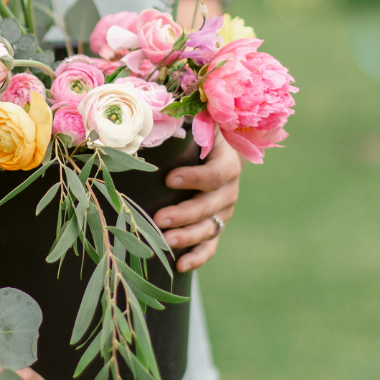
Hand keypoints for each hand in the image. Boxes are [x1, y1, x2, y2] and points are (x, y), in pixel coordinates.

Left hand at [152, 132, 241, 272]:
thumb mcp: (195, 126)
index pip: (216, 174)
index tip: (169, 179)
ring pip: (209, 228)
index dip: (195, 178)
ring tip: (165, 242)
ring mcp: (223, 212)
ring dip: (187, 237)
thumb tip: (151, 113)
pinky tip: (179, 266)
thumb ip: (179, 122)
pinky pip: (210, 246)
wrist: (217, 154)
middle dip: (185, 213)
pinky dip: (197, 257)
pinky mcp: (215, 228)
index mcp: (227, 163)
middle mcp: (229, 190)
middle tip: (159, 218)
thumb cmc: (197, 137)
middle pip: (211, 206)